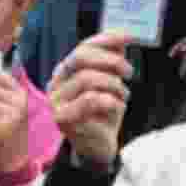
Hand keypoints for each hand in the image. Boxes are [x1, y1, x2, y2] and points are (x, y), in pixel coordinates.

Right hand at [49, 32, 133, 166]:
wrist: (98, 147)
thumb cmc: (103, 114)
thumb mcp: (110, 84)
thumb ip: (113, 62)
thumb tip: (123, 38)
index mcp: (65, 71)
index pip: (83, 47)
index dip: (106, 39)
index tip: (129, 38)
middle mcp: (55, 83)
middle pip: (80, 58)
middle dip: (111, 61)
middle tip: (129, 72)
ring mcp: (56, 101)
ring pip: (88, 79)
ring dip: (114, 86)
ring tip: (123, 97)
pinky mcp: (62, 118)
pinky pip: (91, 100)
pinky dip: (111, 102)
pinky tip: (116, 108)